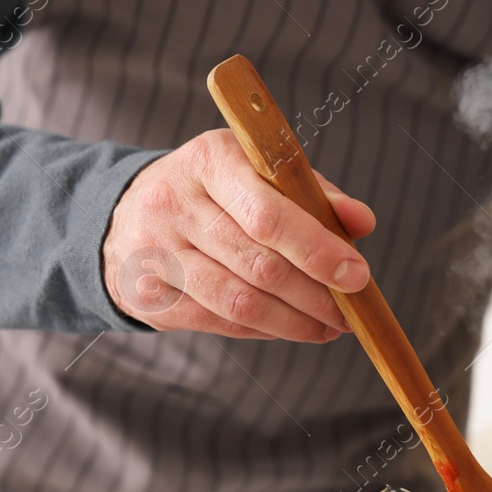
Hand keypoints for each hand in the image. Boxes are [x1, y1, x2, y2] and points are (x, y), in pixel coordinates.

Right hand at [103, 129, 376, 340]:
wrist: (129, 213)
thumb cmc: (219, 193)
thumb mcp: (262, 174)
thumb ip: (316, 196)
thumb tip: (363, 222)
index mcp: (211, 161)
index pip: (269, 215)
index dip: (318, 251)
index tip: (358, 276)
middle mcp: (174, 203)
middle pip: (260, 265)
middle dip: (317, 296)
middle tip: (351, 313)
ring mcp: (155, 252)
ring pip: (241, 302)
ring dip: (296, 322)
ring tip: (330, 327)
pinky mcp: (148, 293)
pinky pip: (221, 322)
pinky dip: (266, 330)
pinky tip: (291, 327)